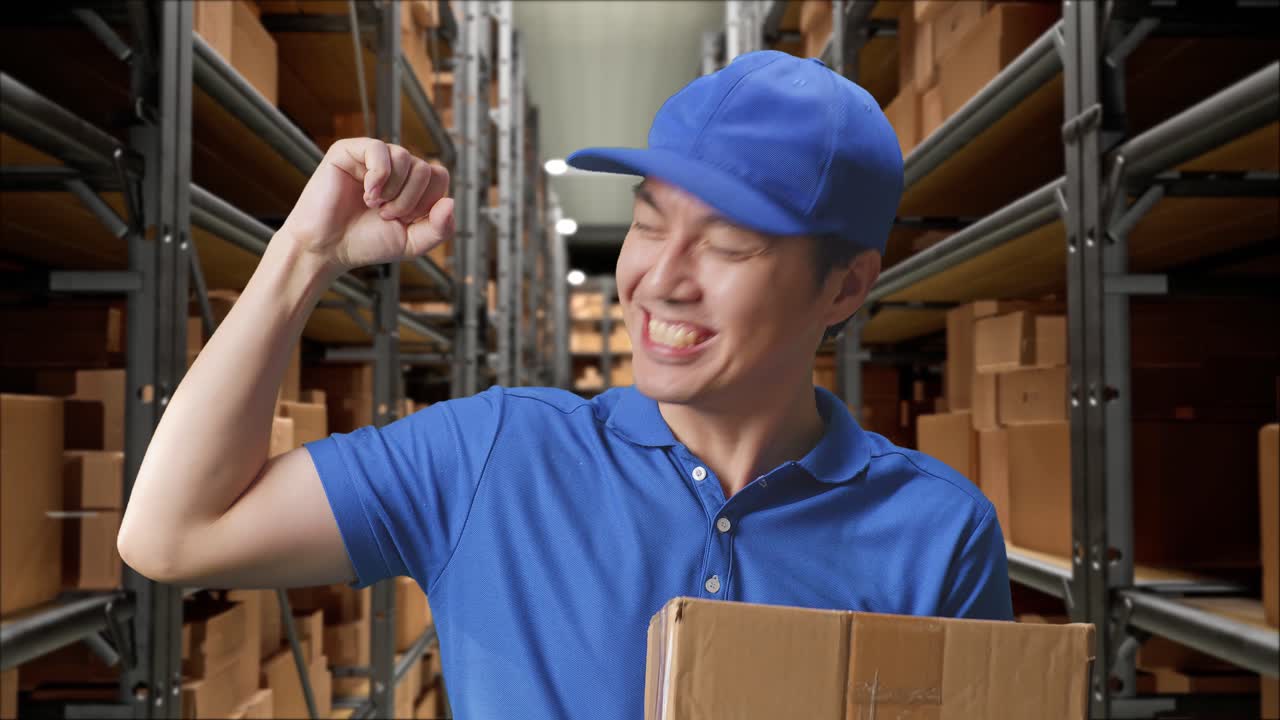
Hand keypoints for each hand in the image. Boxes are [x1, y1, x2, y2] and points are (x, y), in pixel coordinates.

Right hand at [279, 137, 453, 273]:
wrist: (327, 249)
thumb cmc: (366, 243)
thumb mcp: (412, 243)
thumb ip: (440, 229)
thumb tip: (451, 202)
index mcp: (412, 184)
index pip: (440, 176)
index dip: (428, 202)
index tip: (406, 220)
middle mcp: (395, 167)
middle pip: (425, 168)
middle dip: (410, 200)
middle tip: (386, 215)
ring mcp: (372, 157)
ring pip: (405, 157)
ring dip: (393, 190)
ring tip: (374, 205)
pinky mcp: (349, 151)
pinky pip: (379, 150)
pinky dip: (378, 175)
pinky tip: (367, 193)